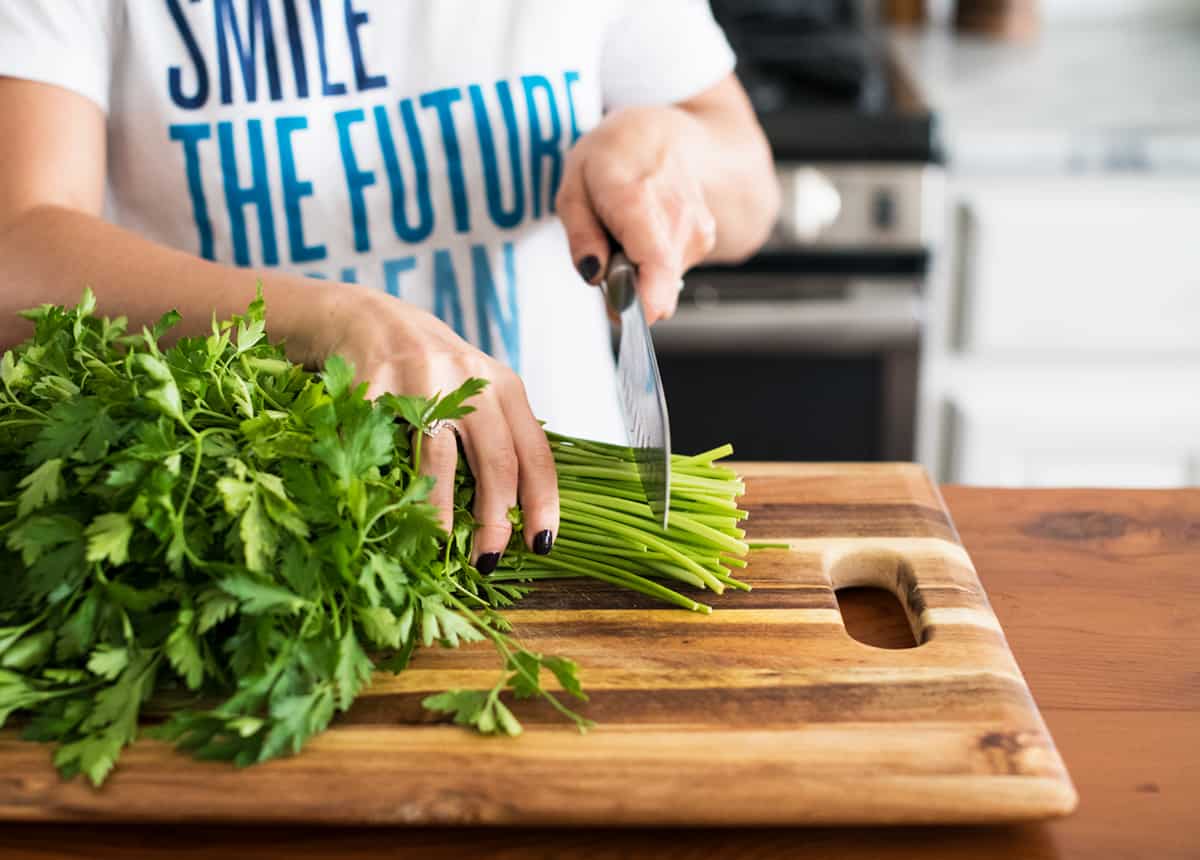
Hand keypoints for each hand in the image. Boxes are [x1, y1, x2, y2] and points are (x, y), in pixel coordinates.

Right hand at [307, 285, 557, 571]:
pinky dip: (384, 484)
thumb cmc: (427, 369)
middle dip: (495, 519)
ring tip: (441, 544)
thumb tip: (518, 512)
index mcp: (501, 385)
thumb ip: (497, 433)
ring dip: (441, 512)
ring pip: (438, 460)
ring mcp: (420, 380)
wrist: (363, 318)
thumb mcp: (474, 387)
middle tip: (488, 558)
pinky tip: (386, 509)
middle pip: (497, 461)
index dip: (543, 504)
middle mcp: (468, 379)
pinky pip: (381, 447)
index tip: (541, 545)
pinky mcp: (373, 385)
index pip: (535, 452)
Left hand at [555, 106, 716, 322]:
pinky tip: (646, 232)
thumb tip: (593, 274)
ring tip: (627, 231)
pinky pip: (670, 275)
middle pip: (656, 289)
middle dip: (625, 287)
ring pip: (662, 285)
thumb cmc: (616, 153)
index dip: (635, 304)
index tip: (614, 308)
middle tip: (608, 250)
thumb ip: (581, 235)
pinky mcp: (705, 241)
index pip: (655, 270)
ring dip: (637, 273)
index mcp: (638, 200)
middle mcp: (678, 218)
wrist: (668, 132)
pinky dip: (652, 264)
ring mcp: (698, 230)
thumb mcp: (575, 183)